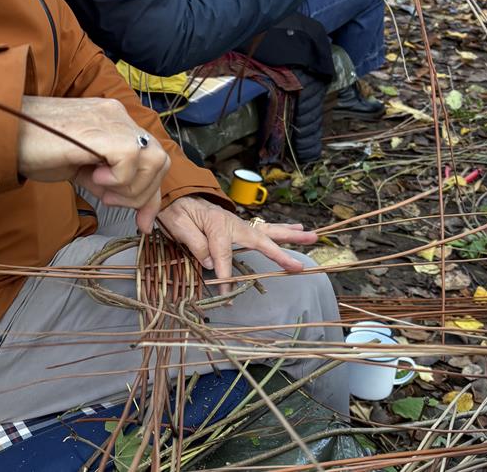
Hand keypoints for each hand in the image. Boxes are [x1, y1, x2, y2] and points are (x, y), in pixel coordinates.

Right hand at [18, 96, 169, 232]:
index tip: (142, 223)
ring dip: (131, 187)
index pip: (154, 159)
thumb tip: (139, 212)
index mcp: (115, 123)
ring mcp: (110, 119)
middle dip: (142, 194)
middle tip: (109, 201)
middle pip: (161, 160)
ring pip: (154, 159)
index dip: (152, 195)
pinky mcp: (99, 129)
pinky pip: (130, 157)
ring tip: (101, 189)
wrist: (3, 136)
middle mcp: (117, 116)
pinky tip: (93, 177)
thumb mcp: (85, 172)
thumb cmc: (36, 151)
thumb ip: (112, 185)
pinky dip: (118, 177)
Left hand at [158, 196, 317, 291]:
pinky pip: (262, 229)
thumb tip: (213, 266)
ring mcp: (237, 223)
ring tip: (311, 236)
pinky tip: (294, 229)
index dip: (224, 276)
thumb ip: (196, 244)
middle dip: (281, 253)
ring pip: (268, 231)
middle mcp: (232, 223)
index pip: (223, 256)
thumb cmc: (175, 210)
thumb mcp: (179, 226)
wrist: (174, 193)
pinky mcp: (238, 225)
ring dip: (290, 235)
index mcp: (217, 225)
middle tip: (301, 264)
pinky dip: (280, 229)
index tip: (224, 293)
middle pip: (261, 239)